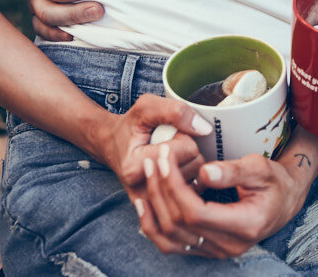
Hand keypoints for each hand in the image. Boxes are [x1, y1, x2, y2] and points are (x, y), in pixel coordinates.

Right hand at [94, 94, 211, 192]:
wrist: (113, 145)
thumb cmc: (130, 126)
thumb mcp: (146, 108)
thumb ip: (174, 111)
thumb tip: (204, 128)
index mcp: (135, 167)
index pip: (187, 149)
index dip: (183, 136)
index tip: (166, 134)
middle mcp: (143, 191)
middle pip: (196, 165)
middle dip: (189, 151)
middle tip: (169, 145)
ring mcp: (154, 203)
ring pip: (199, 179)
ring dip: (190, 164)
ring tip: (171, 157)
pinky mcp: (163, 208)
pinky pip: (195, 191)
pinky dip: (191, 178)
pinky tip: (176, 170)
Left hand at [138, 146, 308, 257]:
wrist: (283, 202)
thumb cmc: (274, 181)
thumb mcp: (260, 168)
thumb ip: (233, 171)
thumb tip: (204, 172)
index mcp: (245, 225)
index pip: (196, 212)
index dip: (175, 186)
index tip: (166, 158)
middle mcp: (229, 245)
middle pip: (179, 223)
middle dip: (161, 189)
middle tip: (154, 159)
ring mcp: (216, 251)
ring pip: (170, 237)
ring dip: (153, 205)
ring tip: (148, 174)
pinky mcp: (206, 250)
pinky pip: (171, 244)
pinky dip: (153, 225)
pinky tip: (145, 203)